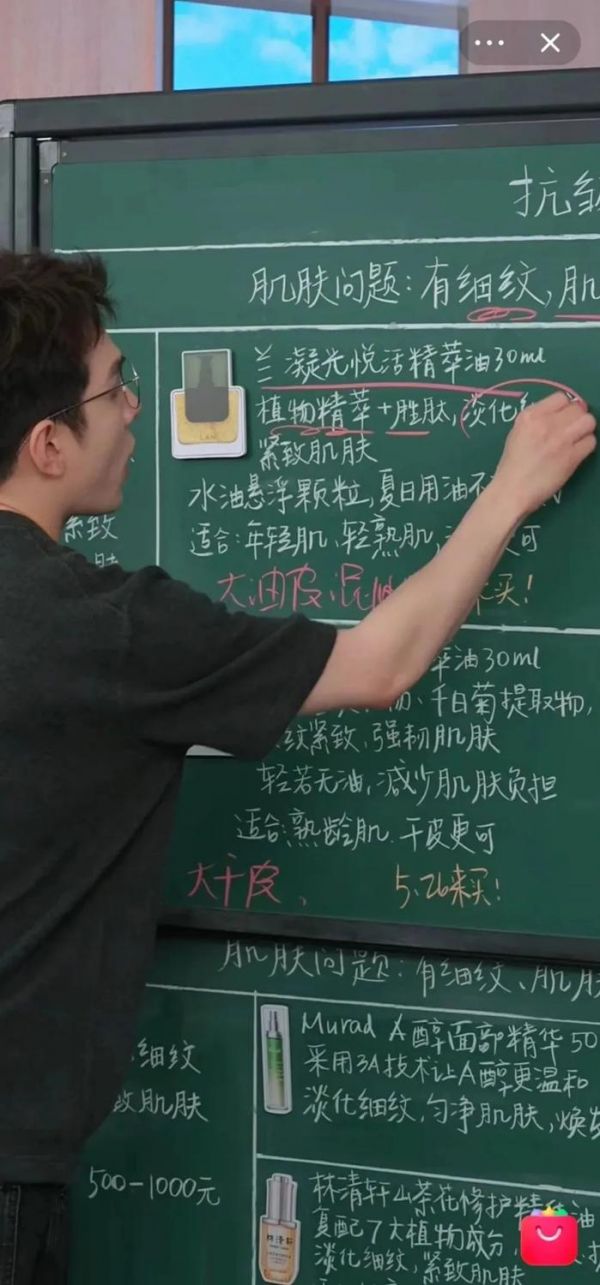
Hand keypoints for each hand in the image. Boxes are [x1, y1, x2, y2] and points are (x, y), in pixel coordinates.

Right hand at [494, 391, 595, 518]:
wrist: (512, 491)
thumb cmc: (512, 465)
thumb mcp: (517, 433)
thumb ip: (537, 420)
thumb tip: (561, 413)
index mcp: (530, 416)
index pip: (561, 398)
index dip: (565, 408)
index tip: (562, 418)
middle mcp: (546, 424)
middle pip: (577, 408)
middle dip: (577, 418)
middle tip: (571, 431)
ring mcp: (560, 440)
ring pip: (588, 421)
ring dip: (585, 429)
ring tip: (577, 439)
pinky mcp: (571, 457)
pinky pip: (591, 442)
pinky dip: (586, 446)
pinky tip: (576, 453)